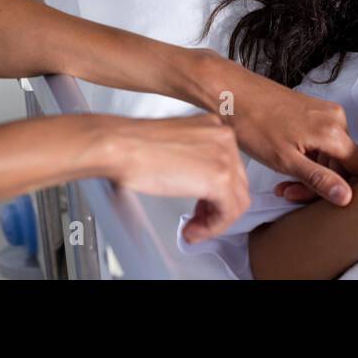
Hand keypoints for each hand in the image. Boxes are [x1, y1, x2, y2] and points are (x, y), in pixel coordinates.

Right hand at [100, 114, 249, 243]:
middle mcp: (224, 137)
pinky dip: (212, 228)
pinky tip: (193, 231)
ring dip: (215, 221)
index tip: (201, 204)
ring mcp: (225, 157)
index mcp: (214, 126)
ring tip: (194, 229)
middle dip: (217, 207)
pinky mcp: (219, 179)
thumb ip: (194, 156)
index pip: (230, 166)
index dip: (216, 192)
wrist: (120, 145)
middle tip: (197, 220)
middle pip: (237, 183)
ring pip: (237, 201)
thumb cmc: (134, 145)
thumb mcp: (176, 143)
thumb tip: (199, 179)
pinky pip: (228, 214)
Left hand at [203, 56, 357, 205]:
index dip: (348, 189)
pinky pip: (320, 142)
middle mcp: (335, 119)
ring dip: (312, 172)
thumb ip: (319, 179)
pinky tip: (284, 164)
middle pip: (345, 163)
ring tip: (283, 182)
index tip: (324, 200)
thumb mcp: (286, 161)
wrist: (231, 92)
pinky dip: (306, 157)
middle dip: (322, 183)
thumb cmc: (253, 123)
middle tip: (291, 193)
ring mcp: (323, 113)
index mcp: (334, 131)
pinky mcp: (311, 111)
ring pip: (331, 154)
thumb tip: (346, 196)